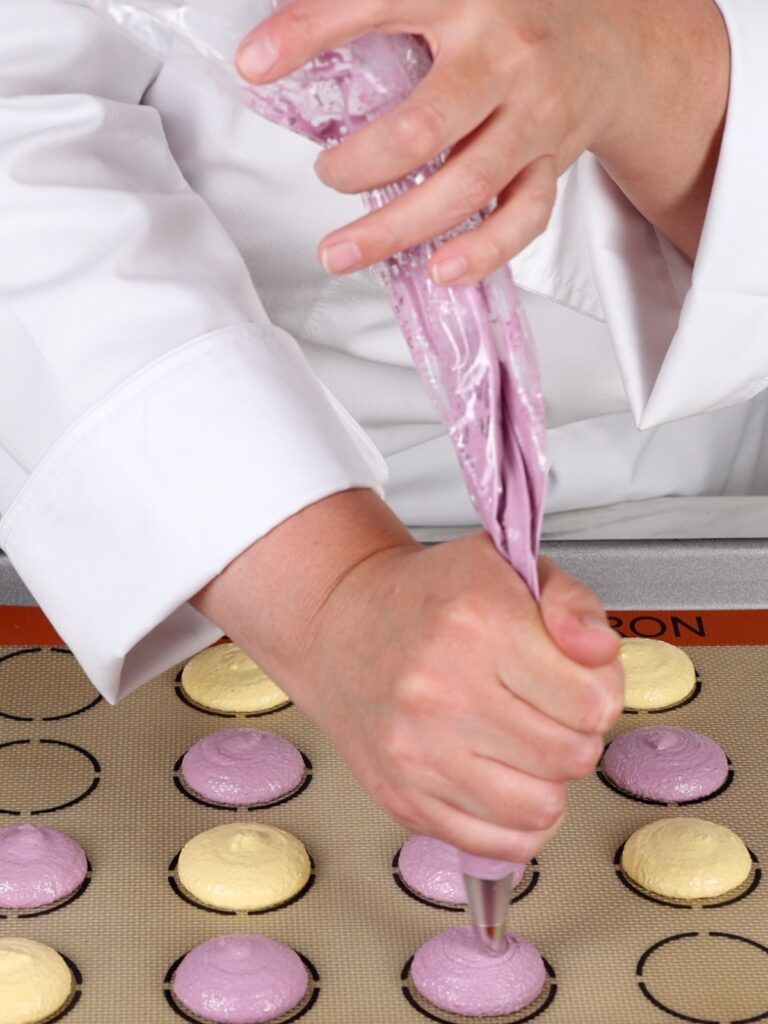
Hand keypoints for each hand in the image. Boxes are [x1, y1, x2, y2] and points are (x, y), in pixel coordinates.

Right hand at [194, 491, 622, 859]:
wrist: (341, 626)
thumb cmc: (431, 597)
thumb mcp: (509, 566)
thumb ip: (573, 603)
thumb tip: (599, 652)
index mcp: (477, 622)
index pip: (593, 702)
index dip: (600, 690)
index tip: (576, 679)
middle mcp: (441, 689)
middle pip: (573, 756)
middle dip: (577, 733)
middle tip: (549, 709)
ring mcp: (417, 750)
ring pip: (542, 808)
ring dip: (549, 779)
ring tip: (524, 742)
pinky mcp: (404, 796)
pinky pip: (500, 845)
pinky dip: (517, 822)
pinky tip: (504, 778)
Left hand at [237, 0, 727, 273]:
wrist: (616, 40)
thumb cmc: (514, 16)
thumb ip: (385, 9)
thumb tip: (288, 36)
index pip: (375, 4)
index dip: (308, 33)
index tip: (255, 67)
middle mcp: (505, 57)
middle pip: (421, 128)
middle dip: (356, 165)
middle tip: (325, 175)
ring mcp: (535, 118)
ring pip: (464, 187)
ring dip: (394, 229)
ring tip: (340, 250)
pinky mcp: (553, 165)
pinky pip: (522, 219)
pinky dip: (481, 252)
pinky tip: (438, 271)